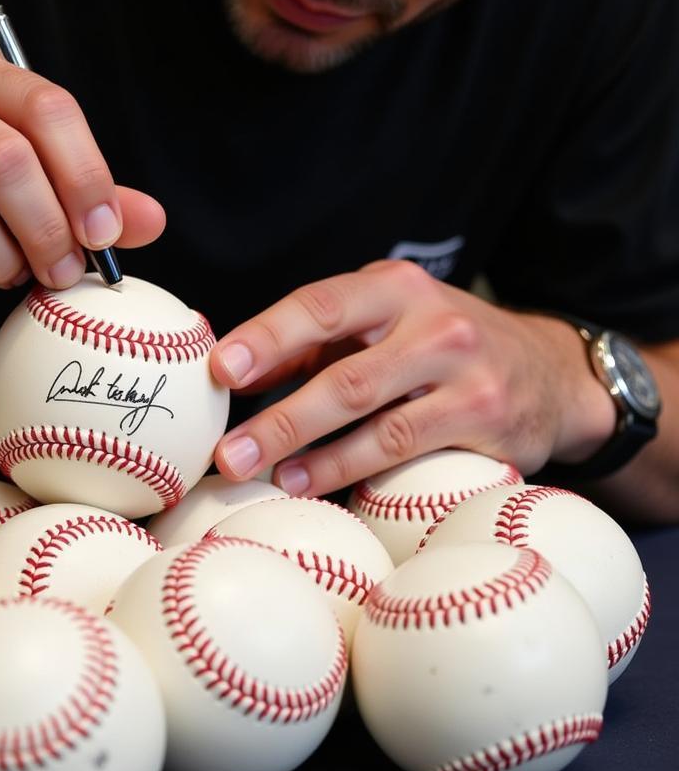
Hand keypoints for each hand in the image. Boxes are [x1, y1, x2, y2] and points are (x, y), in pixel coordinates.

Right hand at [0, 49, 164, 300]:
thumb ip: (82, 189)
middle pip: (9, 164)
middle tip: (64, 270)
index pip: (48, 108)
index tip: (105, 233)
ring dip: (5, 265)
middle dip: (50, 231)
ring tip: (12, 273)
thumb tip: (150, 220)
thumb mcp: (16, 164)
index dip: (88, 176)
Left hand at [209, 260, 616, 496]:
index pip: (320, 305)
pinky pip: (406, 453)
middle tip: (226, 451)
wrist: (549, 372)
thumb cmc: (440, 344)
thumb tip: (235, 371)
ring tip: (260, 475)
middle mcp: (433, 324)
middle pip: (342, 375)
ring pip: (373, 421)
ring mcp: (465, 376)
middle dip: (277, 418)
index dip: (267, 336)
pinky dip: (351, 472)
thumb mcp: (382, 322)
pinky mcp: (485, 424)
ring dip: (309, 455)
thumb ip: (312, 344)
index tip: (220, 367)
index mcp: (394, 287)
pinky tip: (310, 484)